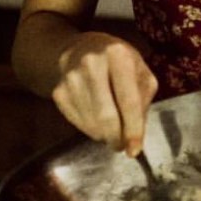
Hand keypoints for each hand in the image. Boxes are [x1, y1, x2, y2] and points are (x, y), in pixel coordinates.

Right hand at [52, 32, 157, 155]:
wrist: (80, 50)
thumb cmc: (118, 62)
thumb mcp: (140, 72)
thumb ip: (142, 102)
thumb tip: (134, 139)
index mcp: (118, 55)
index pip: (128, 100)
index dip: (133, 129)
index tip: (135, 150)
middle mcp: (92, 63)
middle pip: (106, 116)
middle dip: (116, 138)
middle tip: (121, 145)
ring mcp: (72, 78)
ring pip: (90, 123)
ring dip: (103, 135)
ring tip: (110, 130)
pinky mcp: (58, 92)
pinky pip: (77, 123)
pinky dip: (90, 129)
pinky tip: (96, 119)